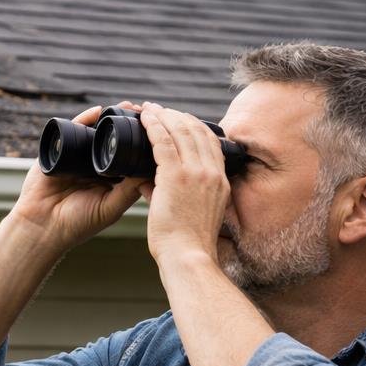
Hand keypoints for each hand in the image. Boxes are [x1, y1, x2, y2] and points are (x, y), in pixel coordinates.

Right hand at [12, 102, 146, 247]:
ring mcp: (77, 156)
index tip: (160, 131)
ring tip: (128, 107)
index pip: (130, 156)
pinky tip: (99, 111)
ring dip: (112, 118)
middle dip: (130, 126)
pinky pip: (74, 128)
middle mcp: (95, 165)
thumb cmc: (77, 224)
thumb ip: (130, 190)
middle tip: (145, 113)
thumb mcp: (111, 208)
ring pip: (97, 132)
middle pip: (115, 140)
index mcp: (110, 180)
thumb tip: (154, 166)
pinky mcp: (59, 150)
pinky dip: (86, 118)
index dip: (143, 143)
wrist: (42, 225)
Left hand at [137, 102, 230, 266]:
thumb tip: (149, 184)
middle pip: (196, 131)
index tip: (178, 120)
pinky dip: (153, 126)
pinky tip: (145, 118)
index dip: (193, 126)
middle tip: (160, 110)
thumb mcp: (194, 213)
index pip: (210, 142)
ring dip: (164, 116)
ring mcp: (195, 173)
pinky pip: (163, 141)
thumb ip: (175, 194)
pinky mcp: (175, 176)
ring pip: (180, 131)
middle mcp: (211, 172)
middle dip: (177, 116)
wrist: (188, 256)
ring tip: (149, 109)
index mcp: (220, 181)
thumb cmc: (187, 243)